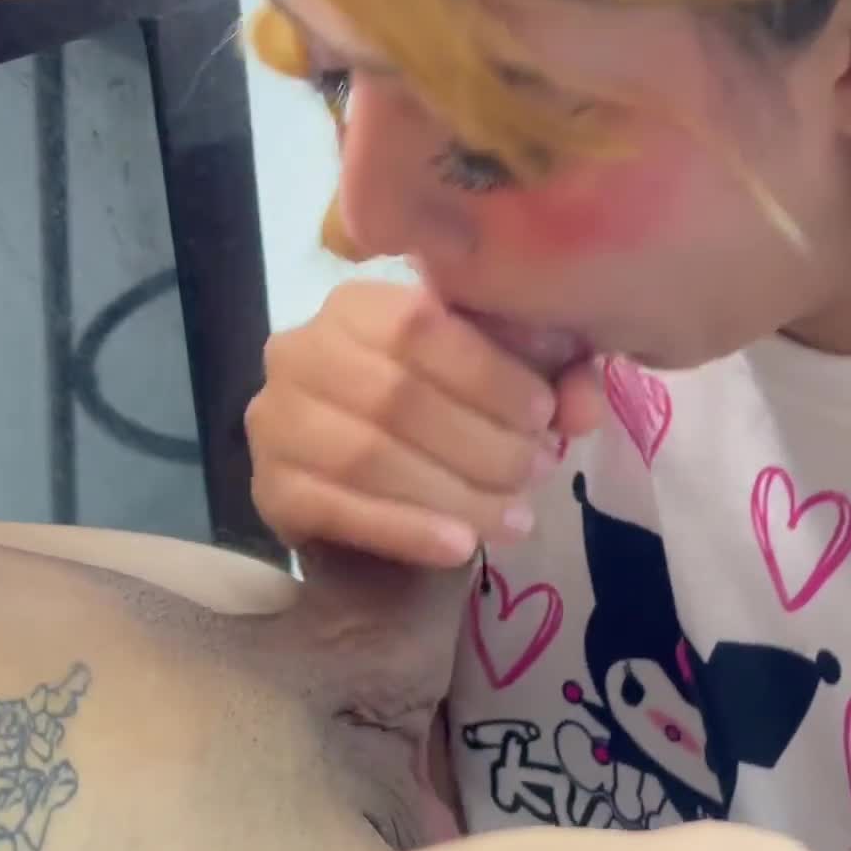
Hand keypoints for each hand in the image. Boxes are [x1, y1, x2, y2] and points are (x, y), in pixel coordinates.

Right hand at [246, 281, 603, 567]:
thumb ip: (552, 377)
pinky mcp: (268, 490)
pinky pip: (338, 510)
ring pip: (367, 454)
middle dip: (480, 440)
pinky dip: (407, 529)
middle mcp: (300, 350)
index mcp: (357, 304)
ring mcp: (274, 422)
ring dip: (453, 491)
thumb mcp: (508, 385)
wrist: (391, 511)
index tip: (546, 415)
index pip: (417, 323)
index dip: (489, 372)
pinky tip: (460, 546)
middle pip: (394, 394)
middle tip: (537, 472)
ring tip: (514, 518)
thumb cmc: (454, 423)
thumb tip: (582, 400)